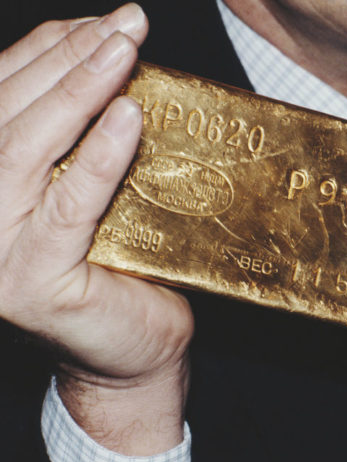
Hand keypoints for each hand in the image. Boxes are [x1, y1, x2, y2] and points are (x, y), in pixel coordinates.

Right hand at [0, 4, 193, 454]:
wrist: (137, 348)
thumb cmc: (125, 266)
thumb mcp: (97, 192)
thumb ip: (82, 141)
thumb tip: (108, 66)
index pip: (4, 102)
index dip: (46, 52)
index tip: (101, 21)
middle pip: (11, 118)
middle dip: (69, 59)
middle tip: (125, 24)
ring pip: (27, 152)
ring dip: (78, 91)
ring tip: (124, 49)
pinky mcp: (31, 282)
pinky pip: (67, 207)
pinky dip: (97, 159)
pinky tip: (126, 116)